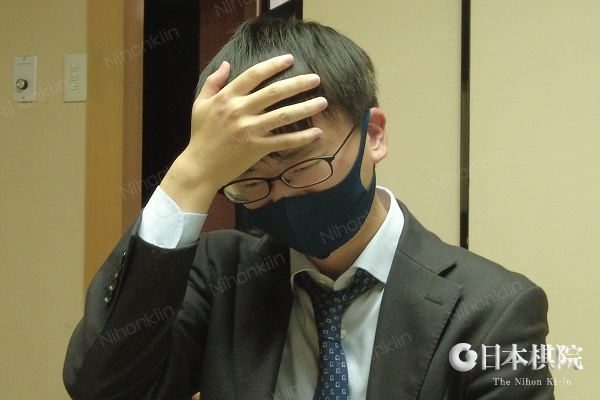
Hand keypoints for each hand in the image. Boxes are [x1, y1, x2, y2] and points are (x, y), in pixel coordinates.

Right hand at [161, 54, 327, 212]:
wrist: (199, 167)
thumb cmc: (200, 135)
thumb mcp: (200, 104)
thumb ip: (213, 83)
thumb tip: (227, 64)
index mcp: (227, 97)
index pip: (253, 75)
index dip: (273, 65)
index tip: (290, 59)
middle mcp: (239, 111)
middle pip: (274, 92)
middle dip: (297, 84)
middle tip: (316, 78)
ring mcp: (249, 130)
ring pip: (282, 115)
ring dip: (305, 107)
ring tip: (323, 102)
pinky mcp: (256, 148)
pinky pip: (283, 141)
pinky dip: (301, 138)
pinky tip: (317, 133)